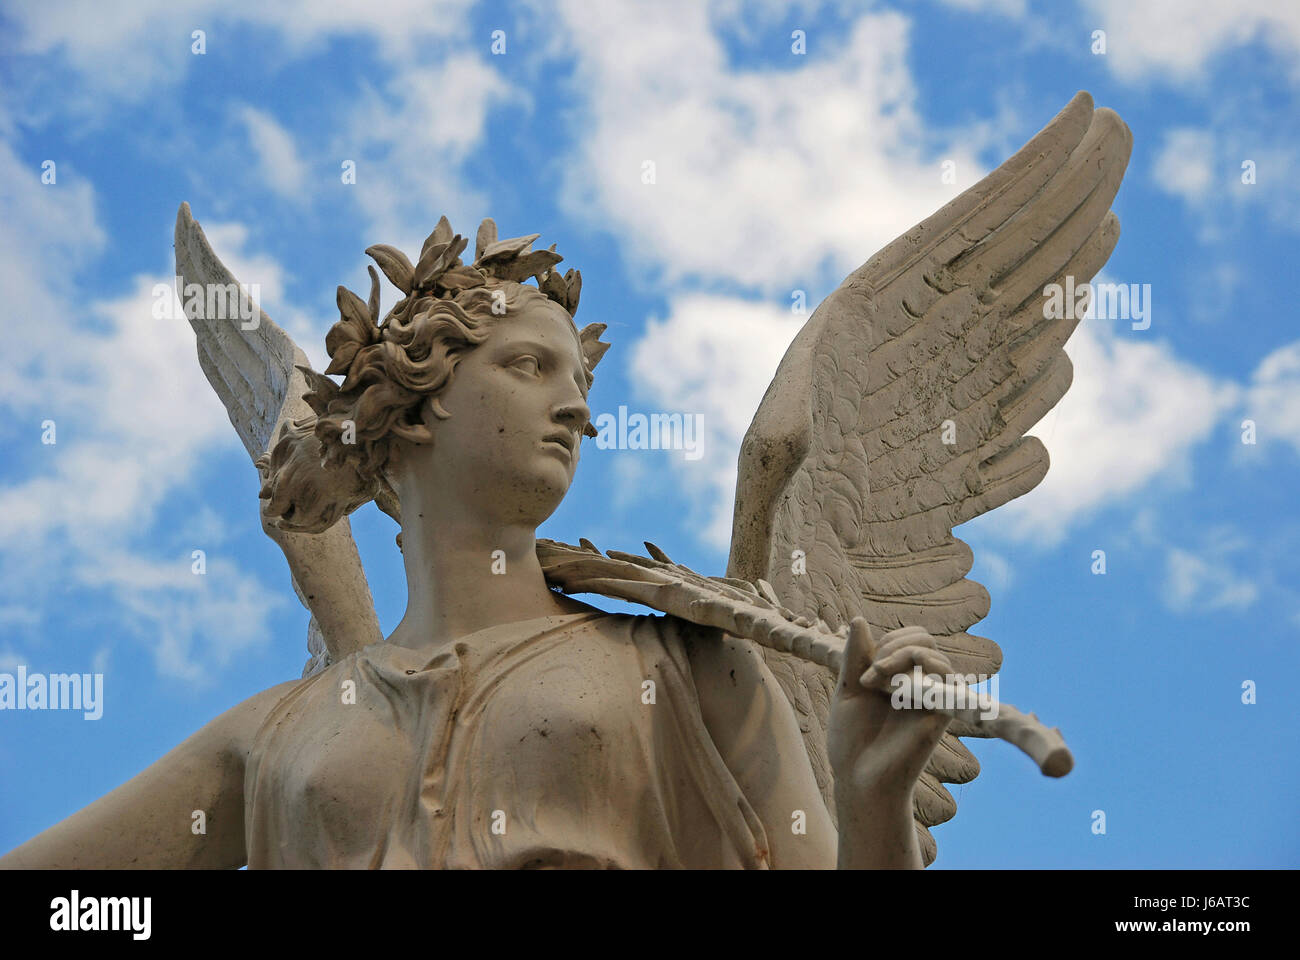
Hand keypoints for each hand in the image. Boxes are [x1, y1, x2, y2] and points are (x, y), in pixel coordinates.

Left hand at [826, 618, 952, 800]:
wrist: (858, 777)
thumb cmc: (851, 739)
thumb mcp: (848, 689)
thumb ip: (855, 655)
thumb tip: (858, 619)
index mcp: (900, 677)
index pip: (909, 637)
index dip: (888, 640)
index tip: (863, 671)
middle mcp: (920, 685)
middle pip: (925, 638)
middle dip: (895, 645)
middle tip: (871, 673)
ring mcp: (932, 698)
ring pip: (933, 654)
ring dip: (900, 657)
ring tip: (876, 683)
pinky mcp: (942, 713)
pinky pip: (945, 678)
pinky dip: (918, 673)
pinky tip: (895, 691)